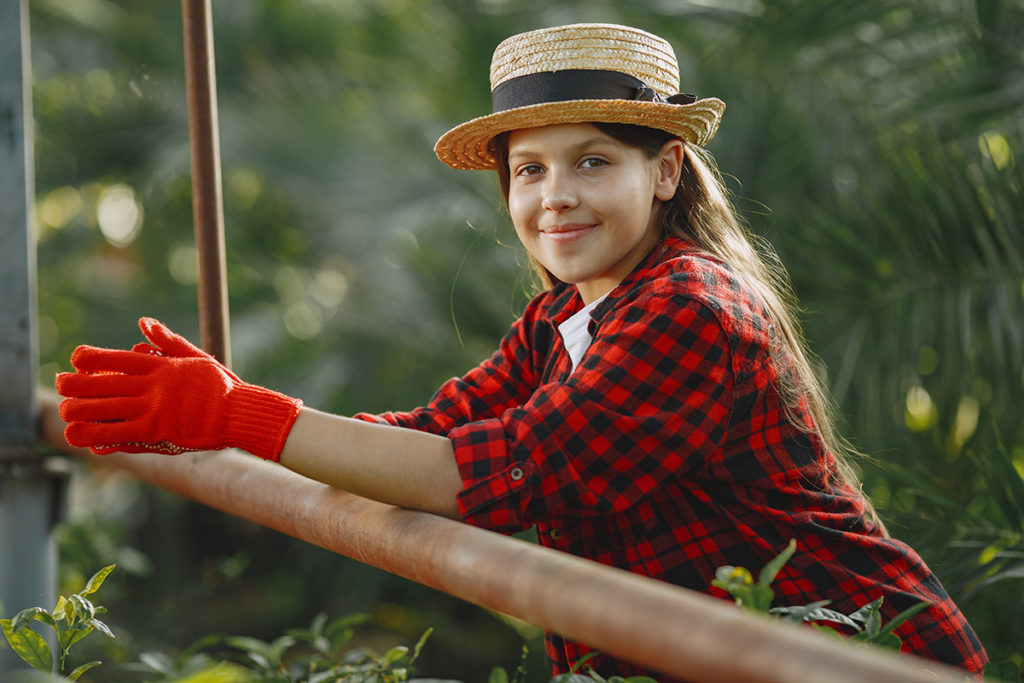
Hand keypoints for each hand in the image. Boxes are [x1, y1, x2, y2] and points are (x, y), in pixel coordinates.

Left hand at [55, 318, 301, 459]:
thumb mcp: (196, 357)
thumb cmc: (221, 386)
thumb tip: (142, 322)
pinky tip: (82, 437)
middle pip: (101, 384)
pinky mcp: (155, 433)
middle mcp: (151, 386)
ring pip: (103, 410)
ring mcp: (151, 410)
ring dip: (79, 411)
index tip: (75, 359)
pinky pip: (118, 435)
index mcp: (160, 366)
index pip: (116, 358)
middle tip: (60, 385)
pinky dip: (98, 436)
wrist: (240, 413)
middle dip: (75, 385)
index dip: (90, 358)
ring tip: (64, 413)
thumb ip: (166, 342)